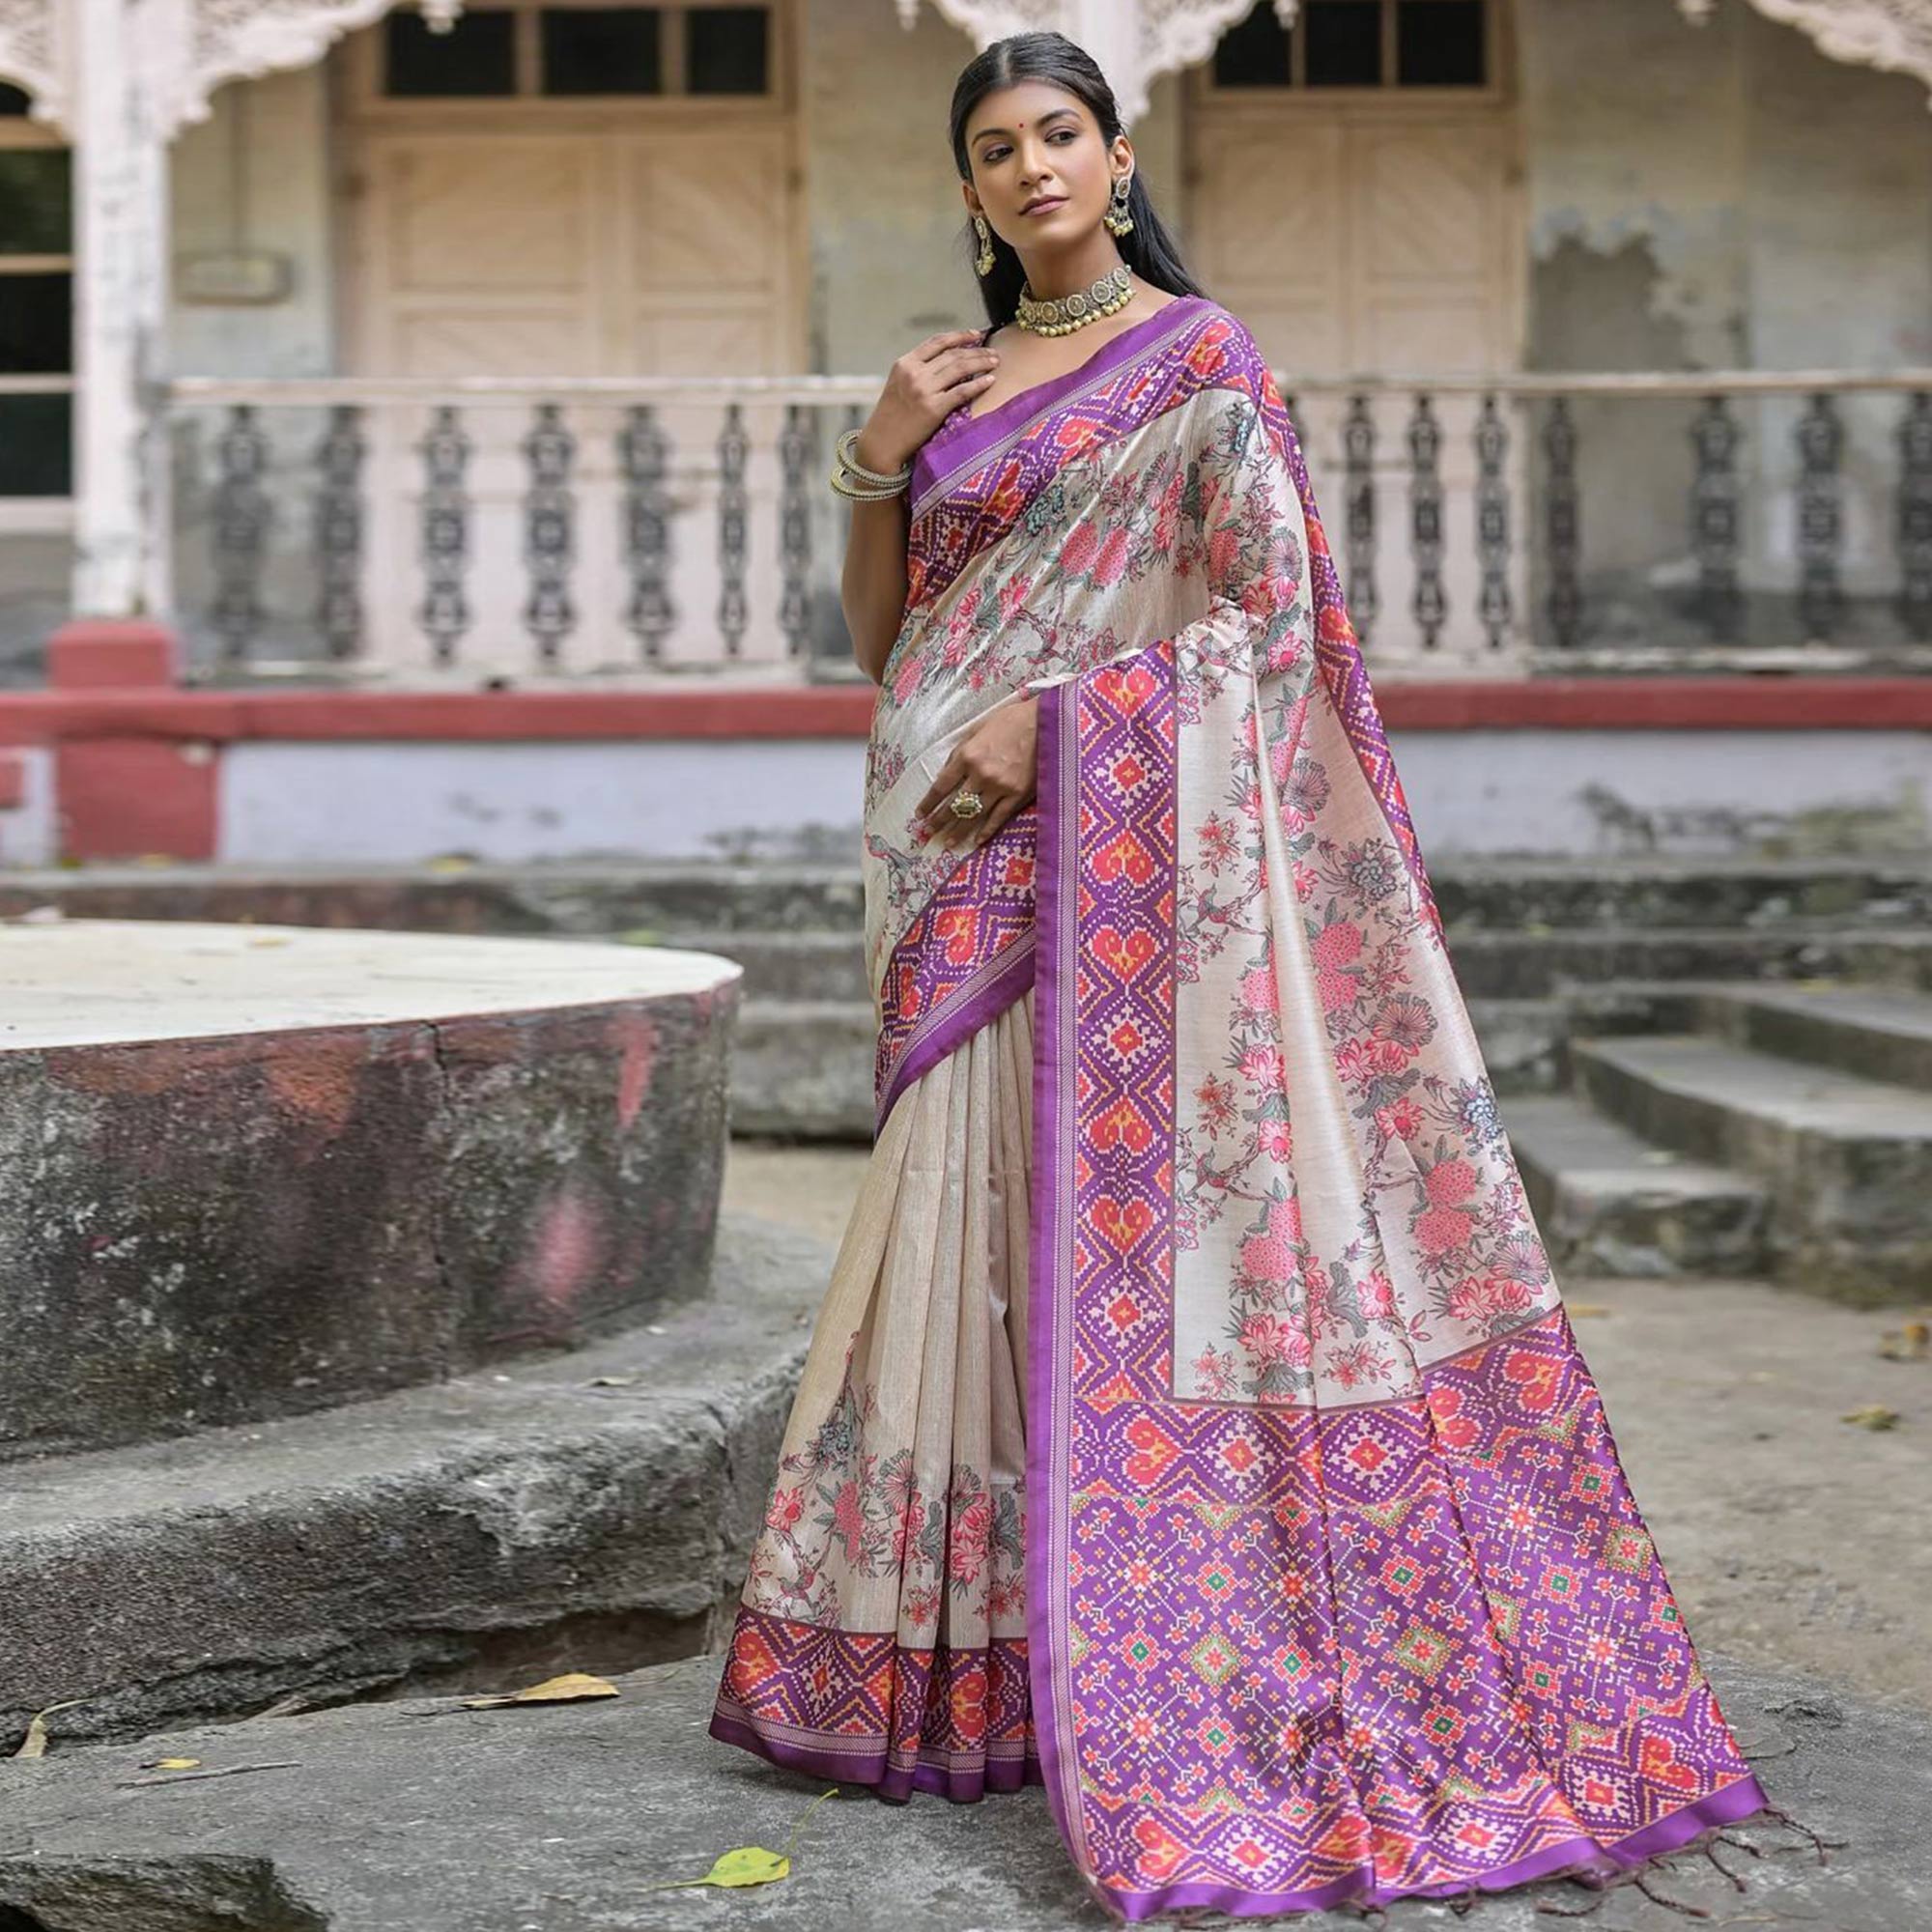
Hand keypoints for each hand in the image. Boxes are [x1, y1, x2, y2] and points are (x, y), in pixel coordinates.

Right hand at [855, 329, 1000, 474]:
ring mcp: (924, 390)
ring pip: (960, 368)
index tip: (976, 334)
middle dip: (977, 350)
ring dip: (982, 362)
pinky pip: (962, 391)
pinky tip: (990, 380)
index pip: (937, 342)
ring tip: (995, 362)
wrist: (882, 443)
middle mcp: (914, 373)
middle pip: (953, 354)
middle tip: (993, 352)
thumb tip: (947, 361)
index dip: (960, 336)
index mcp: (905, 363)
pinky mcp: (933, 409)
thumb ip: (918, 370)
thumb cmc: (892, 416)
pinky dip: (979, 384)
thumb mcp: (898, 384)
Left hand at [912, 695, 1037, 851]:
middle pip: (954, 804)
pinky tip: (977, 840)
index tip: (920, 813)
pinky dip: (986, 831)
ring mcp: (1000, 787)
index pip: (941, 785)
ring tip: (948, 842)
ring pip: (974, 815)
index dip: (928, 802)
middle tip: (928, 832)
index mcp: (968, 756)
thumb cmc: (1011, 721)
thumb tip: (947, 771)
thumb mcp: (979, 729)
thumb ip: (962, 751)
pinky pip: (998, 818)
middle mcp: (980, 774)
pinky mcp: (1017, 795)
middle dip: (939, 820)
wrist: (1045, 723)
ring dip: (958, 830)